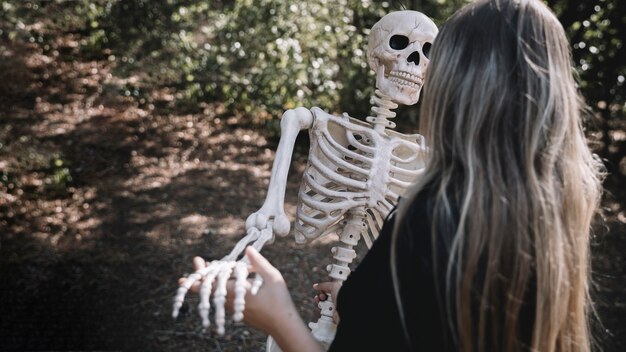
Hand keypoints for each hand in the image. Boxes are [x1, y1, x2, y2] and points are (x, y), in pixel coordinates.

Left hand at [176, 247, 298, 335]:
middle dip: (202, 277)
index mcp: (237, 291)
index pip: (212, 284)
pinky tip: (228, 282)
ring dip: (213, 283)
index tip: (191, 268)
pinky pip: (225, 300)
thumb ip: (259, 263)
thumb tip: (248, 248)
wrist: (283, 325)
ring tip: (212, 268)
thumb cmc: (279, 301)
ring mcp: (234, 310)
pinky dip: (222, 290)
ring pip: (217, 295)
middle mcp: (231, 302)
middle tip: (198, 262)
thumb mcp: (272, 277)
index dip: (199, 277)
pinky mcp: (239, 314)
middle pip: (210, 290)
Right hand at [313, 281, 341, 322]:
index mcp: (339, 294)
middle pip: (325, 299)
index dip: (323, 291)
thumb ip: (324, 285)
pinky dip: (322, 311)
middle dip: (320, 297)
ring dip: (321, 304)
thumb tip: (315, 286)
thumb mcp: (333, 286)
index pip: (329, 292)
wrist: (346, 309)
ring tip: (322, 303)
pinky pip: (324, 313)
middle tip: (321, 297)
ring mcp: (335, 309)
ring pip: (323, 306)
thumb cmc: (343, 297)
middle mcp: (338, 301)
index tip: (322, 291)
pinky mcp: (332, 316)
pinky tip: (324, 309)